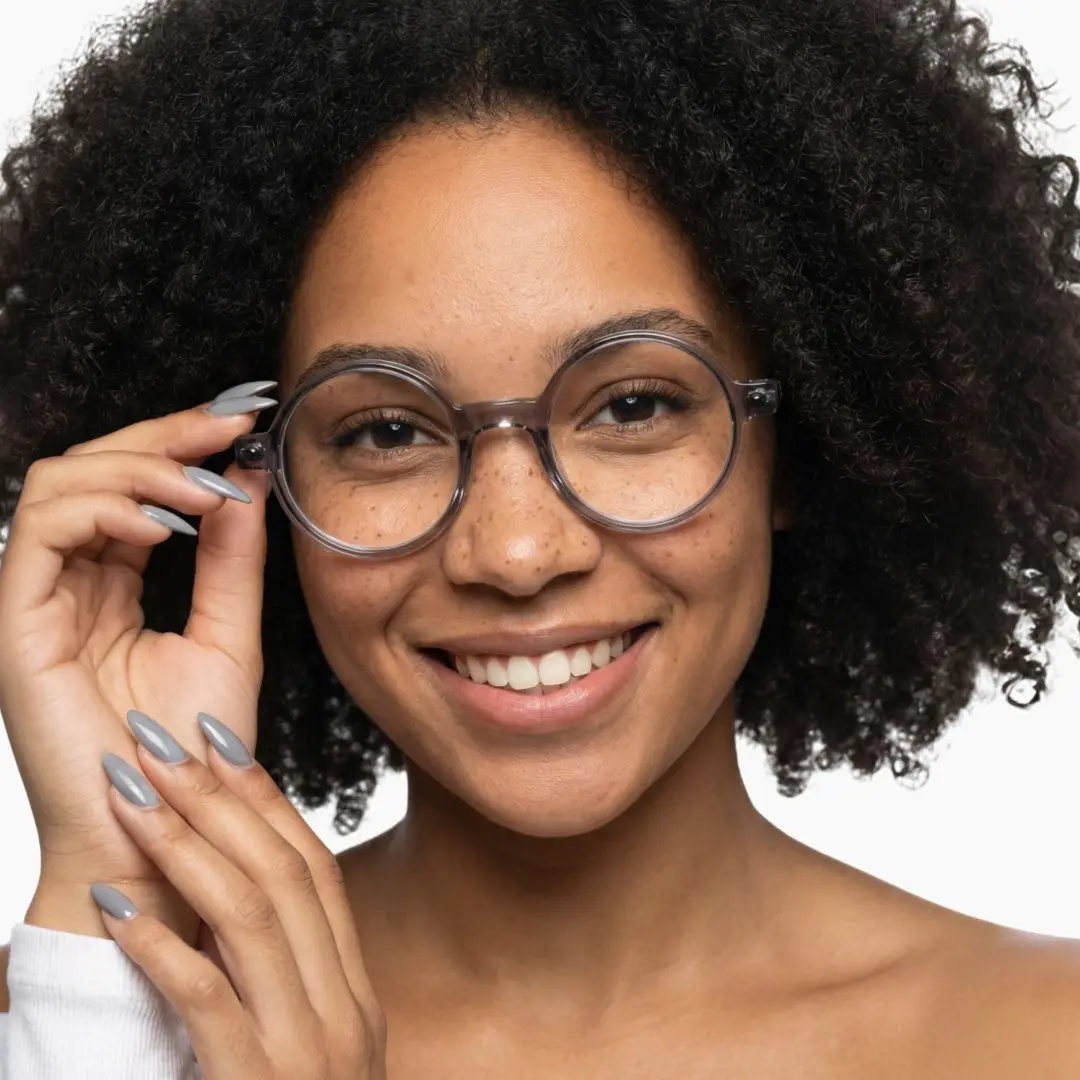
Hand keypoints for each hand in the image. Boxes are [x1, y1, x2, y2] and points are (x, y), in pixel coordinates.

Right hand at [0, 387, 276, 939]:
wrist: (166, 833)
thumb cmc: (194, 753)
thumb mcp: (229, 634)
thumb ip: (231, 560)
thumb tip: (245, 482)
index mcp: (112, 585)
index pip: (131, 486)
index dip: (182, 444)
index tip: (245, 423)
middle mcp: (68, 584)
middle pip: (92, 468)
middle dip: (163, 439)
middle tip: (228, 430)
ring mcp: (37, 601)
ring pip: (59, 484)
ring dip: (138, 470)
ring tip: (201, 492)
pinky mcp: (14, 624)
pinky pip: (38, 533)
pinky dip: (102, 509)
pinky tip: (161, 527)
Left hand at [91, 709, 386, 1079]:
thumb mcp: (310, 1050)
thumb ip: (286, 982)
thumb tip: (231, 899)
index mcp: (354, 992)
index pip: (314, 868)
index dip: (265, 798)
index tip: (219, 743)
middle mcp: (344, 1008)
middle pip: (284, 873)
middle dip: (219, 798)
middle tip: (160, 740)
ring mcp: (310, 1051)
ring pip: (254, 916)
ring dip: (185, 846)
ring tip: (130, 795)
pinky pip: (207, 1003)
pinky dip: (162, 948)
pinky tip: (118, 908)